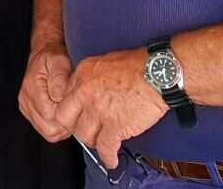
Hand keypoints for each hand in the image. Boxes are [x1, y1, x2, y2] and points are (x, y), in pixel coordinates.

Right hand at [18, 44, 73, 141]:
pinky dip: (56, 125)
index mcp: (32, 88)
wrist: (43, 54)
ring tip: (68, 110)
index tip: (74, 106)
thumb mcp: (59, 62)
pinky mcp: (29, 112)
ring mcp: (26, 108)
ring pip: (48, 133)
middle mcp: (26, 100)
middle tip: (74, 110)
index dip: (67, 116)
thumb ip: (59, 80)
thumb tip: (60, 99)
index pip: (51, 118)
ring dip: (61, 126)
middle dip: (65, 125)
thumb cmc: (52, 57)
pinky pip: (45, 130)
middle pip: (49, 130)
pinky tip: (61, 112)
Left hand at [54, 49, 167, 169]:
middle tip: (84, 130)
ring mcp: (99, 111)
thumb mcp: (105, 62)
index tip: (76, 116)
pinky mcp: (115, 126)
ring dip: (92, 142)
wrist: (159, 73)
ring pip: (84, 136)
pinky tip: (111, 160)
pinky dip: (108, 158)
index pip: (64, 98)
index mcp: (82, 75)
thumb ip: (91, 77)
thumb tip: (87, 89)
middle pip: (66, 119)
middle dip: (74, 127)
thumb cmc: (138, 65)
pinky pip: (105, 148)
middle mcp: (85, 93)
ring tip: (101, 143)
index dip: (70, 110)